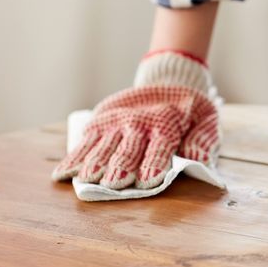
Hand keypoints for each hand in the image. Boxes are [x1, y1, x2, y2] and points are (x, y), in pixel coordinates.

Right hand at [51, 50, 219, 188]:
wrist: (166, 83)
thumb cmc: (189, 111)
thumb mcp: (206, 119)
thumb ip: (203, 140)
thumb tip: (197, 160)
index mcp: (166, 123)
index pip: (160, 147)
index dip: (153, 164)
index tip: (146, 181)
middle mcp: (138, 123)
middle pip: (128, 149)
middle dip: (121, 166)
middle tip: (114, 183)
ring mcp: (115, 122)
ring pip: (103, 147)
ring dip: (95, 163)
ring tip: (87, 179)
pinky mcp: (99, 122)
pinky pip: (84, 143)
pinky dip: (73, 159)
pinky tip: (61, 174)